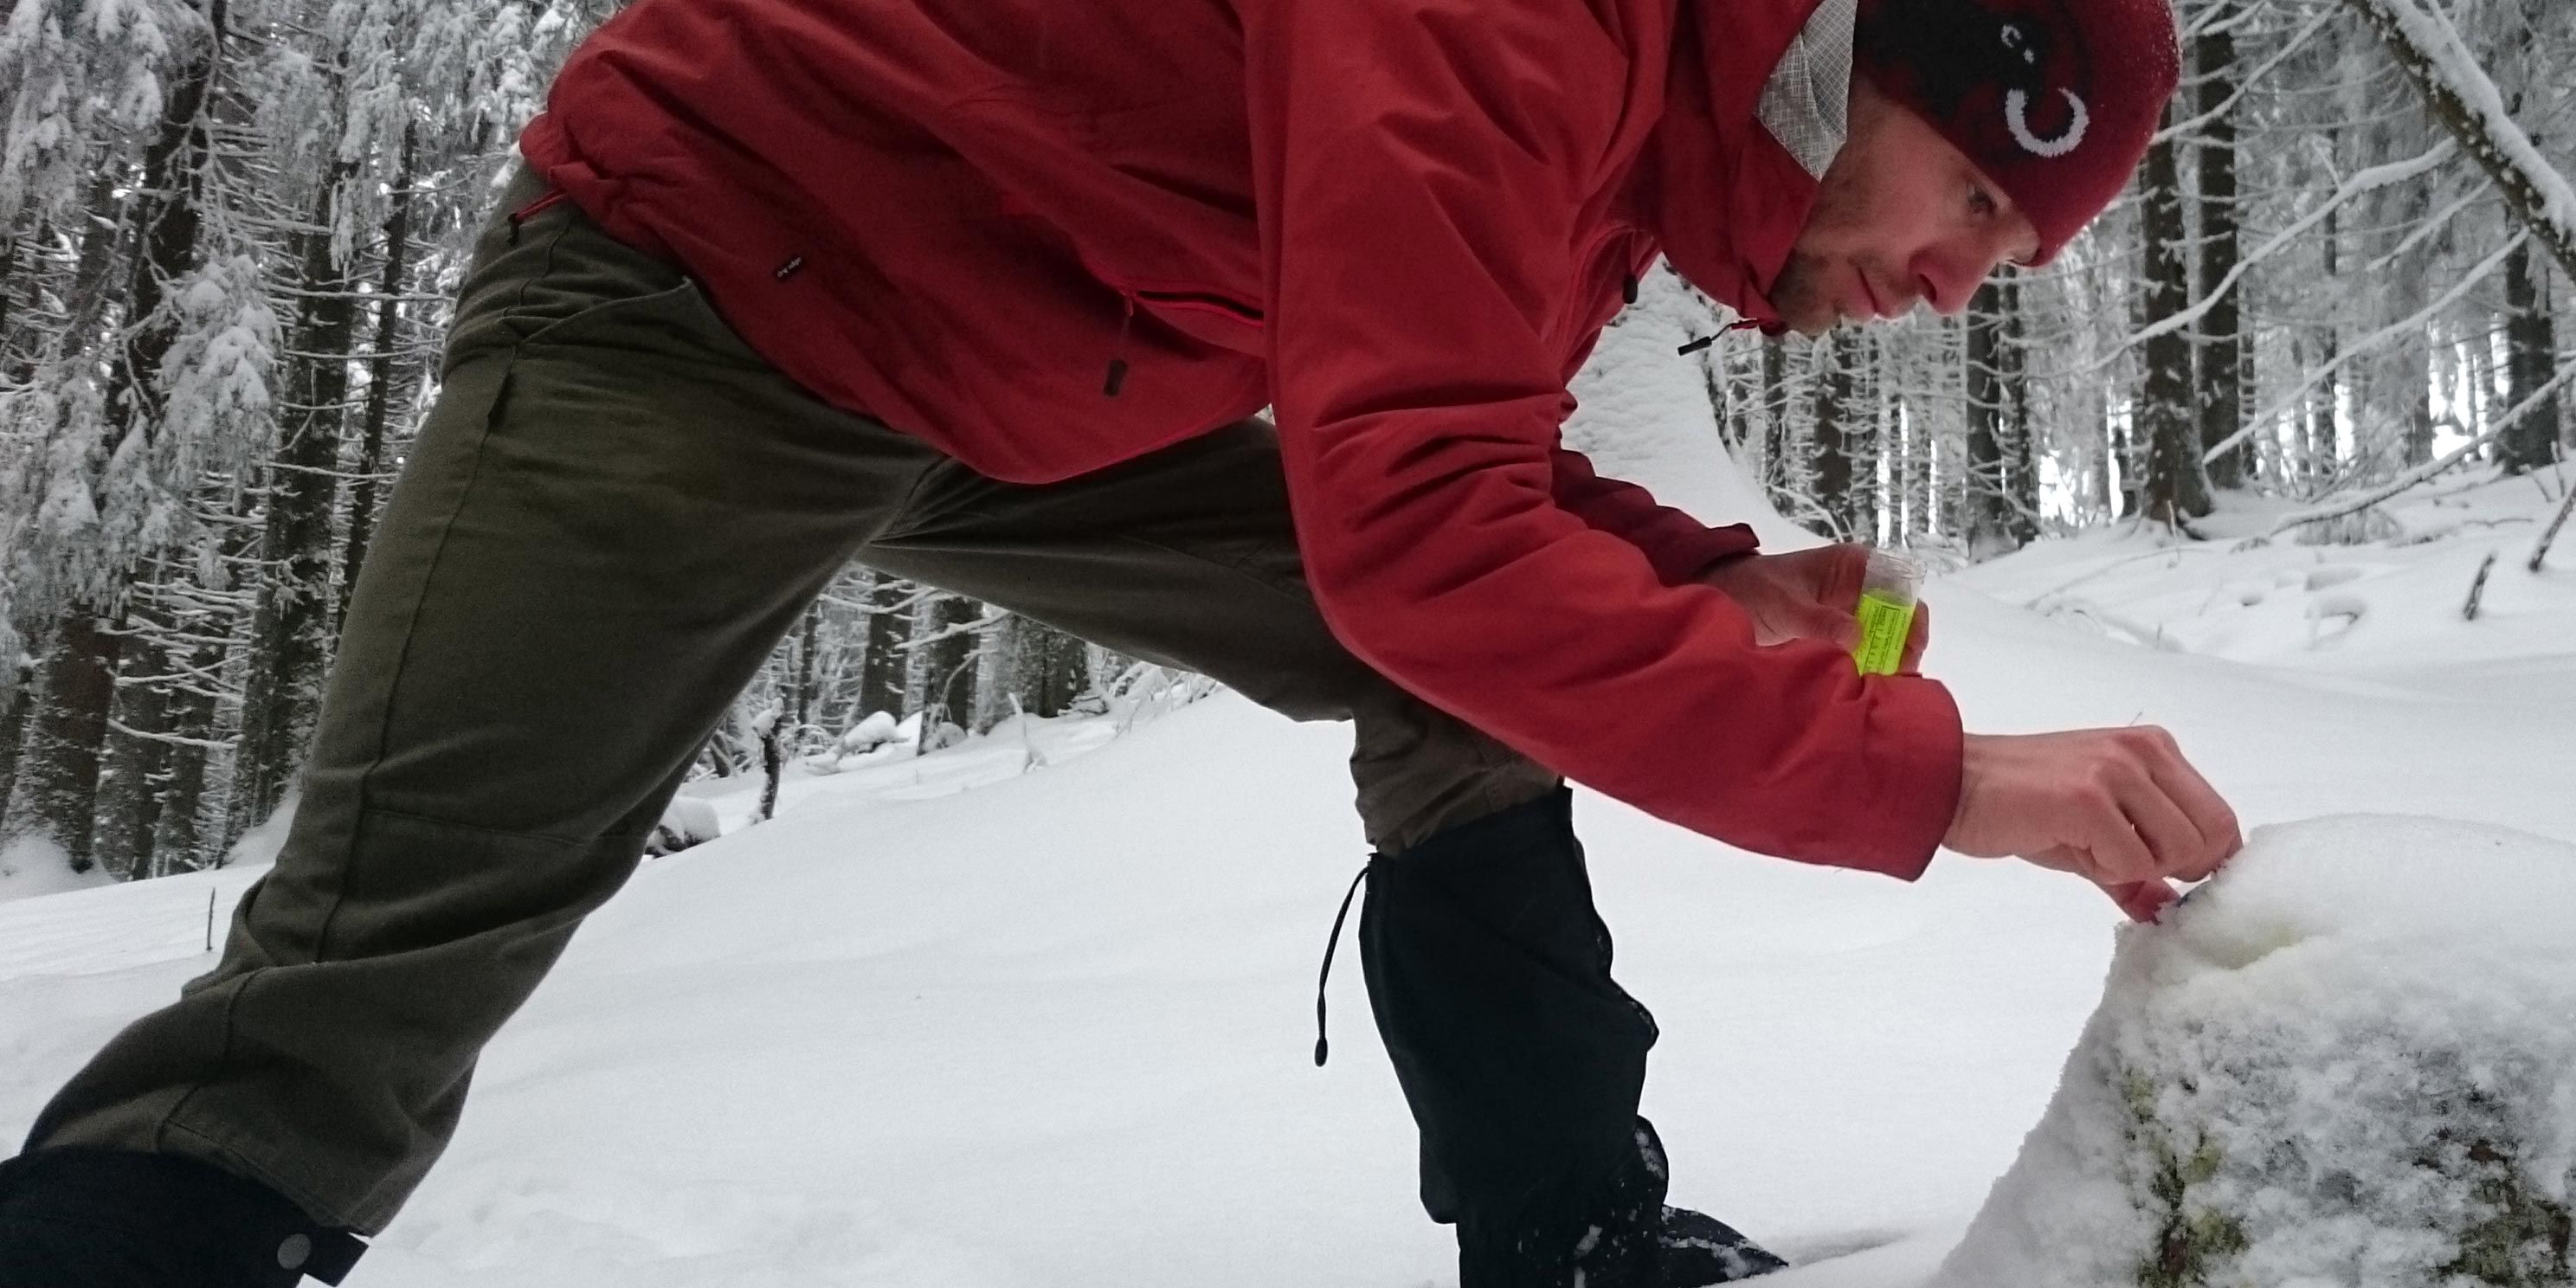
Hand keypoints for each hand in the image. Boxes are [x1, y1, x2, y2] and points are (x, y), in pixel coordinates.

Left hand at [1700, 544, 1930, 671]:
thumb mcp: (1784, 604)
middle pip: (1899, 616)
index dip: (1911, 616)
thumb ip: (1819, 620)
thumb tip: (1857, 636)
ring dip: (1886, 659)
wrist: (1723, 597)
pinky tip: (1863, 686)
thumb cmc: (1754, 588)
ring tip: (1880, 688)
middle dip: (1902, 646)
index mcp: (1854, 565)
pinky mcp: (1839, 634)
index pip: (1901, 586)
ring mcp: (1851, 611)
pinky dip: (1867, 666)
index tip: (1907, 649)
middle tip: (1895, 678)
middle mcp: (1860, 587)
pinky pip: (1864, 650)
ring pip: (1885, 636)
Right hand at [1944, 727, 2241, 921]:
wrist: (1954, 784)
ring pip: (2177, 851)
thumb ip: (2139, 867)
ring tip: (2087, 846)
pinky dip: (2105, 869)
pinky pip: (2132, 860)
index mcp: (2154, 749)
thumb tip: (2170, 911)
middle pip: (2211, 838)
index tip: (2163, 874)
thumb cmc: (2020, 802)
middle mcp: (2144, 751)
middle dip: (2170, 868)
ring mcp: (2117, 770)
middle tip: (2116, 861)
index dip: (2201, 861)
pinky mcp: (2089, 797)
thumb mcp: (2094, 831)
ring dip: (2133, 867)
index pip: (2222, 820)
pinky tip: (2069, 843)